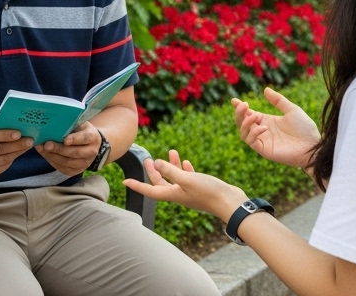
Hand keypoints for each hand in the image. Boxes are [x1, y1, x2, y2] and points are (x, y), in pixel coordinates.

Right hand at [0, 120, 33, 178]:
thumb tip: (12, 126)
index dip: (5, 135)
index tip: (19, 133)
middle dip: (17, 145)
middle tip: (30, 140)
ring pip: (3, 160)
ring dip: (17, 152)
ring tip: (26, 146)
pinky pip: (2, 167)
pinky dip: (11, 159)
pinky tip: (16, 153)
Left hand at [38, 121, 102, 175]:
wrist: (87, 143)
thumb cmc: (79, 130)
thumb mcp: (77, 123)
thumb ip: (68, 124)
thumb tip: (50, 125)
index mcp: (93, 136)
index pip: (85, 138)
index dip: (75, 139)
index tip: (65, 140)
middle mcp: (91, 152)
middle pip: (75, 152)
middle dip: (59, 149)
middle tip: (46, 145)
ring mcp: (85, 163)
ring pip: (68, 162)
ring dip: (53, 156)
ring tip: (42, 149)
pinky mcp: (77, 171)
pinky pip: (63, 168)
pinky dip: (53, 162)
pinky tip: (45, 155)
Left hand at [122, 150, 248, 221]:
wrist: (230, 203)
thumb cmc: (208, 193)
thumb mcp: (186, 180)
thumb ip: (170, 171)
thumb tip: (156, 163)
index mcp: (172, 194)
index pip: (149, 190)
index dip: (136, 185)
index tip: (124, 181)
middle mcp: (179, 194)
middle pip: (161, 183)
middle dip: (153, 171)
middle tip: (147, 159)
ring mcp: (190, 192)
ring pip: (175, 178)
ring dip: (171, 166)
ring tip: (172, 151)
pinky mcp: (200, 189)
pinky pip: (188, 178)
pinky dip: (184, 170)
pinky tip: (185, 162)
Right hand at [234, 88, 320, 170]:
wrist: (314, 145)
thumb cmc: (305, 129)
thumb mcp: (292, 110)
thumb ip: (278, 101)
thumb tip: (265, 89)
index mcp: (267, 121)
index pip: (248, 114)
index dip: (240, 108)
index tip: (234, 100)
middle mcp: (262, 131)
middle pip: (242, 123)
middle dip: (239, 114)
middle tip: (243, 105)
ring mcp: (263, 141)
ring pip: (243, 133)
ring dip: (245, 123)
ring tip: (254, 115)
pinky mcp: (265, 150)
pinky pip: (251, 142)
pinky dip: (254, 133)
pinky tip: (263, 127)